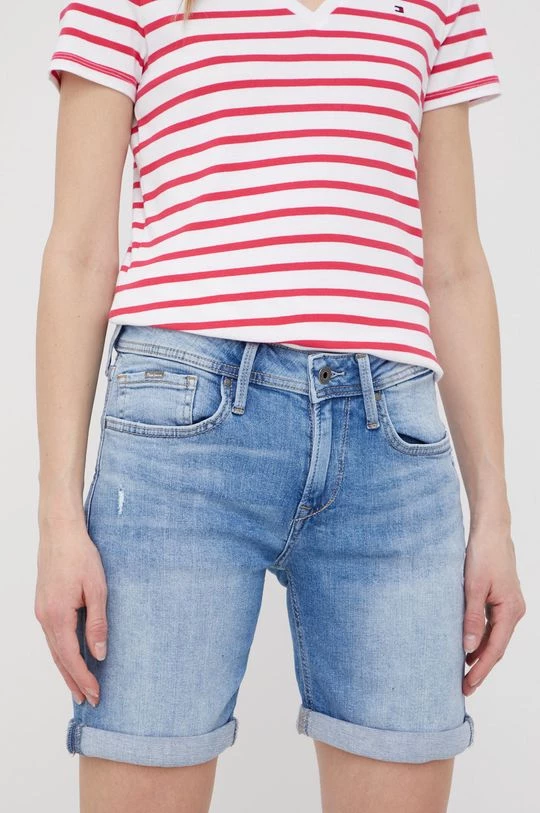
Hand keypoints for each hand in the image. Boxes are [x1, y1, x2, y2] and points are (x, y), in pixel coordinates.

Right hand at [35, 516, 107, 705]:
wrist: (60, 532)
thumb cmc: (81, 556)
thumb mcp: (97, 589)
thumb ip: (97, 623)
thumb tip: (99, 654)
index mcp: (58, 616)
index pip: (70, 658)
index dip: (84, 678)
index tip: (96, 695)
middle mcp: (45, 617)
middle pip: (59, 659)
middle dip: (74, 681)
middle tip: (89, 700)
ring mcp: (42, 611)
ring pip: (54, 649)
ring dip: (67, 669)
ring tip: (80, 687)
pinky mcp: (44, 605)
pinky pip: (53, 636)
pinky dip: (62, 652)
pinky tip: (71, 657)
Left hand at [462, 521, 525, 695]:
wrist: (491, 530)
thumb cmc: (483, 554)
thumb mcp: (473, 587)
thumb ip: (471, 618)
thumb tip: (468, 648)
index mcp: (510, 611)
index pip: (494, 650)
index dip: (480, 670)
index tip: (467, 686)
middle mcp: (514, 611)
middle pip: (496, 647)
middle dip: (480, 667)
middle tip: (463, 686)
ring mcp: (509, 605)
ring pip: (494, 637)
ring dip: (479, 653)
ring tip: (462, 670)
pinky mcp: (501, 598)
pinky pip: (492, 624)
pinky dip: (480, 637)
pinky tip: (467, 645)